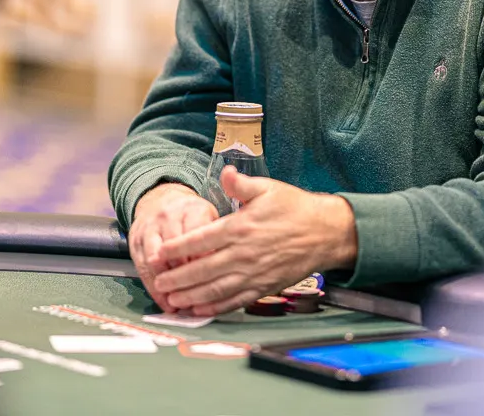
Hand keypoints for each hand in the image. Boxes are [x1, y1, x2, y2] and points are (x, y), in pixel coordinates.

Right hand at [128, 183, 218, 311]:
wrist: (160, 200)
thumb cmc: (191, 216)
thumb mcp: (209, 218)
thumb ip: (215, 240)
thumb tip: (219, 270)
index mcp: (191, 210)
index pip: (195, 235)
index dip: (201, 258)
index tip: (210, 278)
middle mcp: (168, 216)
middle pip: (174, 249)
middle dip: (184, 274)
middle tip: (195, 296)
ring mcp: (149, 229)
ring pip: (155, 260)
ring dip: (167, 284)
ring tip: (179, 304)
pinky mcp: (135, 241)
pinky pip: (143, 268)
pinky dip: (154, 288)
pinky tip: (165, 302)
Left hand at [150, 166, 357, 316]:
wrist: (325, 232)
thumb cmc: (296, 209)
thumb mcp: (268, 188)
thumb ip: (241, 184)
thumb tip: (224, 172)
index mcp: (240, 227)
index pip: (200, 240)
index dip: (177, 248)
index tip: (159, 253)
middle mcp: (244, 253)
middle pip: (202, 269)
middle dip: (177, 278)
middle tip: (158, 282)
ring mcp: (254, 273)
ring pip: (215, 289)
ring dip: (191, 297)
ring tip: (172, 301)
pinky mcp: (264, 287)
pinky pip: (235, 301)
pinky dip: (216, 308)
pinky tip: (201, 311)